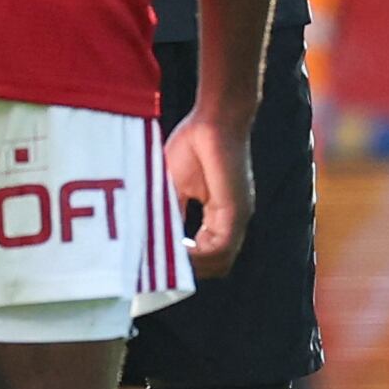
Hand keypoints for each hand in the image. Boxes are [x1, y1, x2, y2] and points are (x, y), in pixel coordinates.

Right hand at [167, 103, 253, 275]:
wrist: (213, 117)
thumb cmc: (195, 143)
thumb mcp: (173, 185)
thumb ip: (169, 212)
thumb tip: (151, 237)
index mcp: (220, 216)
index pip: (209, 254)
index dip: (186, 264)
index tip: (160, 264)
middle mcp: (233, 221)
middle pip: (216, 265)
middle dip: (187, 272)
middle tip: (160, 269)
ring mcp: (237, 217)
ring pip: (219, 262)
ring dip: (190, 267)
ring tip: (164, 261)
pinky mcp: (234, 209)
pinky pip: (219, 247)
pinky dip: (197, 256)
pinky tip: (175, 250)